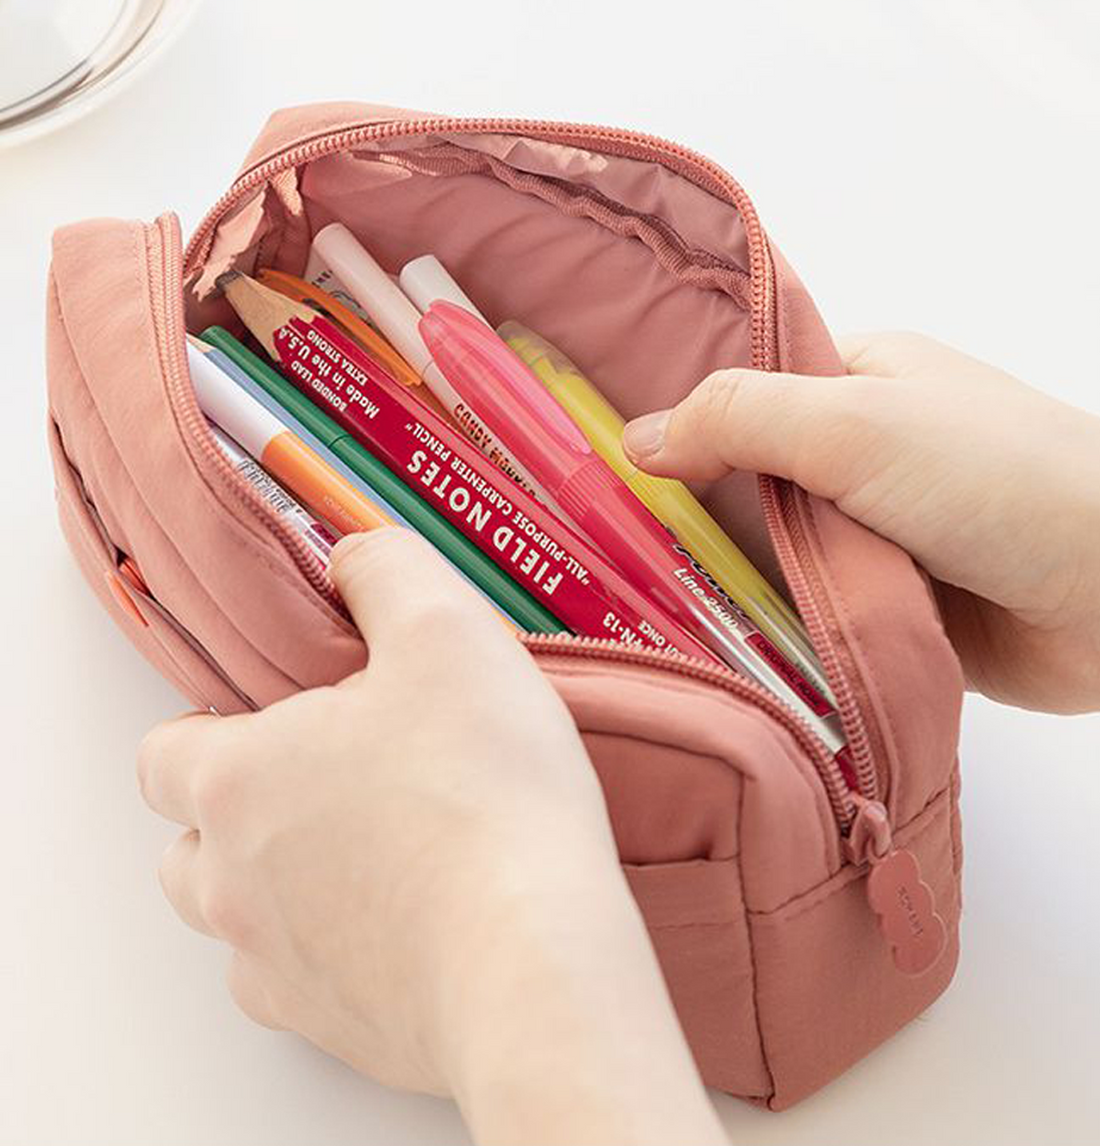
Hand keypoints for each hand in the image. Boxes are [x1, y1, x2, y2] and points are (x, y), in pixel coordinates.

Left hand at [137, 528, 724, 1145]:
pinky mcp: (333, 1028)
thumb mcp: (447, 631)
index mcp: (236, 780)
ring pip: (237, 919)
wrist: (533, 963)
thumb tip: (353, 557)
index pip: (165, 750)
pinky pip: (300, 984)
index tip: (283, 716)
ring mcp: (275, 966)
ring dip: (278, 884)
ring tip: (370, 852)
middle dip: (240, 809)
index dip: (214, 724)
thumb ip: (387, 571)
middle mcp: (229, 882)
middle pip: (189, 843)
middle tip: (334, 781)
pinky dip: (332, 951)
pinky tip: (405, 919)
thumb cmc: (484, 794)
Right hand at [623, 332, 1099, 713]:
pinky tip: (709, 639)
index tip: (601, 449)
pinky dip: (770, 625)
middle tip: (603, 539)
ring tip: (634, 596)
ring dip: (731, 576)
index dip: (678, 415)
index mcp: (857, 379)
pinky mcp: (888, 602)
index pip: (743, 386)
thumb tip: (635, 438)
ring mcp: (875, 531)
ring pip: (770, 552)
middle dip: (691, 509)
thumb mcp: (856, 424)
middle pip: (745, 476)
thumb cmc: (1000, 480)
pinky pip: (805, 610)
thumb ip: (741, 419)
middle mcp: (863, 451)